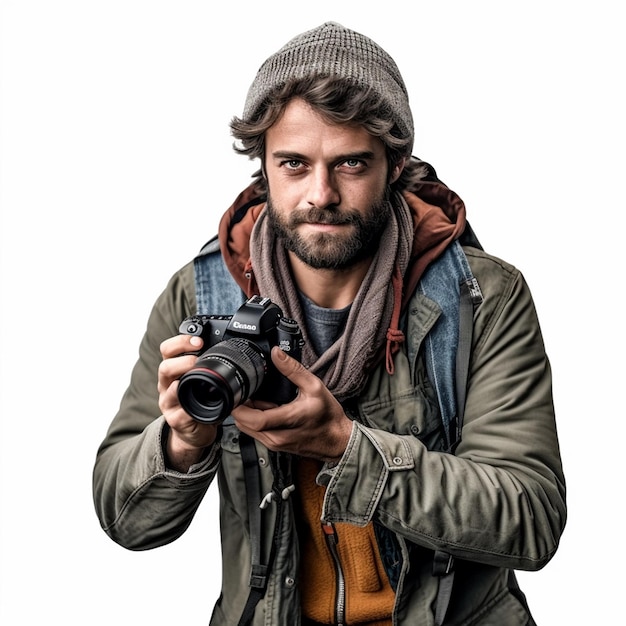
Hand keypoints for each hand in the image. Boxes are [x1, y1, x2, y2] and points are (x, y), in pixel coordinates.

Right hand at [158, 334, 217, 470]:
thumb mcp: (201, 379)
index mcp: (174, 370)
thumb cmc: (198, 400)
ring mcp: (169, 403)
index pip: (168, 349)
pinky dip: (188, 408)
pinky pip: (180, 413)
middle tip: (196, 360)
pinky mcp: (175, 420)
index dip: (180, 342)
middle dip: (181, 360)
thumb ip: (206, 364)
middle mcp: (167, 384)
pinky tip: (197, 404)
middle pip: (164, 367)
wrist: (194, 430)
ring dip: (181, 383)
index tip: (198, 340)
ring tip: (194, 379)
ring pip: (169, 389)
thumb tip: (227, 346)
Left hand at [231, 347, 352, 462]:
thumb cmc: (328, 416)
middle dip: (241, 406)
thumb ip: (293, 369)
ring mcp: (275, 444)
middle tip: (247, 391)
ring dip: (247, 414)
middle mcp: (277, 437)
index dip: (239, 406)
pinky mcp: (275, 446)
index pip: (252, 419)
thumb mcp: (314, 386)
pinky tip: (266, 410)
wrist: (337, 439)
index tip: (237, 392)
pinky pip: (256, 433)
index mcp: (287, 421)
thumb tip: (277, 354)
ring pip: (248, 429)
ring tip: (259, 400)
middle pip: (244, 423)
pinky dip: (255, 420)